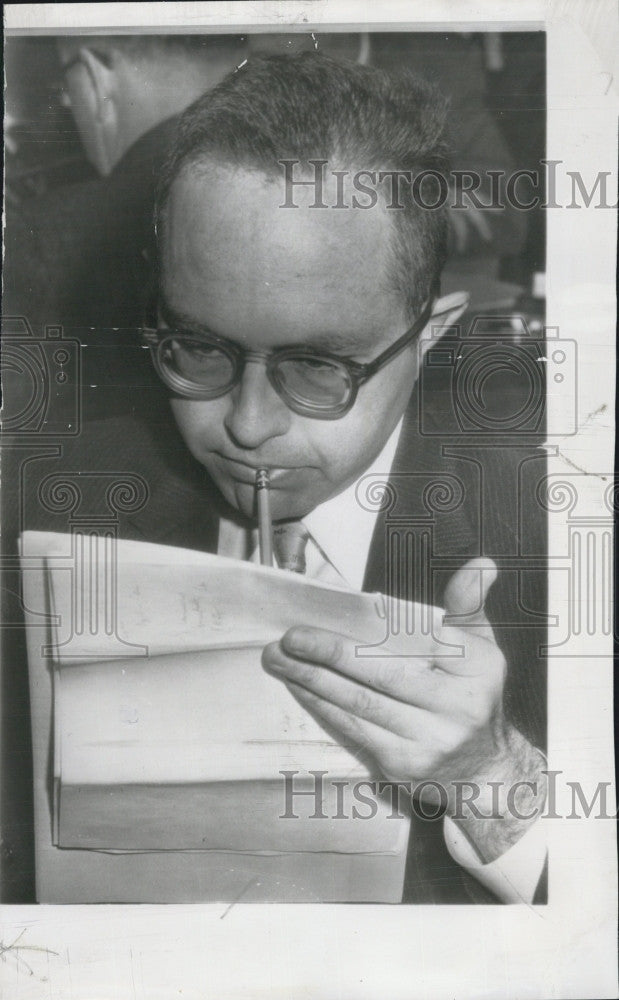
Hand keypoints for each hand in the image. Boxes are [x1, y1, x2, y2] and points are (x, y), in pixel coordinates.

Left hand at [263, 557, 545, 861]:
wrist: (482, 770)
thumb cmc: (473, 696)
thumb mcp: (482, 647)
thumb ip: (469, 604)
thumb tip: (481, 564)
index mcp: (475, 670)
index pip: (422, 640)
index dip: (376, 629)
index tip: (335, 610)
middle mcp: (453, 709)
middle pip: (381, 674)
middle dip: (328, 653)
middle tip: (290, 637)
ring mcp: (426, 742)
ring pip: (359, 704)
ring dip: (313, 680)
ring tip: (279, 659)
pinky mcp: (401, 764)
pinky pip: (353, 729)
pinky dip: (322, 705)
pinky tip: (300, 687)